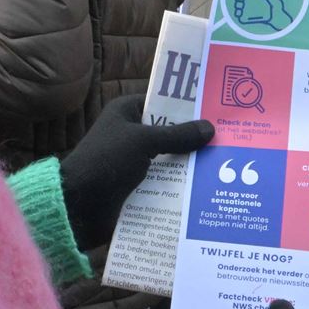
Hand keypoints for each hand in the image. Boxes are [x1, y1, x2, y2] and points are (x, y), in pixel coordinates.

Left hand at [58, 94, 212, 253]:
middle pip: (171, 133)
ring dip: (191, 165)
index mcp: (127, 112)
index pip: (164, 102)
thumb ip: (177, 135)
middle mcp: (132, 134)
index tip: (218, 110)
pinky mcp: (138, 186)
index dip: (189, 106)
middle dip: (195, 139)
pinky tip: (207, 189)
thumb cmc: (105, 162)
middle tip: (230, 140)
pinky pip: (165, 182)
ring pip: (171, 159)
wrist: (78, 206)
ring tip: (225, 166)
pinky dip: (181, 186)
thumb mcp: (143, 141)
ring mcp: (135, 162)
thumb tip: (210, 129)